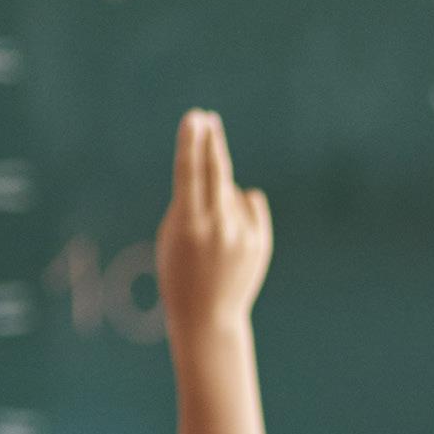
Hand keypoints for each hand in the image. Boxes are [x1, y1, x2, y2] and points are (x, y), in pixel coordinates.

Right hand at [157, 109, 272, 354]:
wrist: (208, 316)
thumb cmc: (180, 271)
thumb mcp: (172, 236)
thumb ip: (191, 203)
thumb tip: (221, 174)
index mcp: (188, 225)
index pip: (189, 174)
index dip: (191, 143)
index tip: (194, 118)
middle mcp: (218, 227)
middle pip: (217, 171)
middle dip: (211, 142)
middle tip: (208, 119)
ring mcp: (242, 235)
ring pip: (230, 191)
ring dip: (218, 198)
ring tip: (209, 232)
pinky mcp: (261, 242)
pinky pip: (250, 205)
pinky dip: (239, 209)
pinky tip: (230, 233)